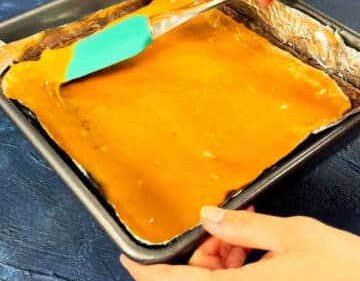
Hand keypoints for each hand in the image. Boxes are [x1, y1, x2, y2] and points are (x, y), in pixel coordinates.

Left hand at [121, 206, 359, 279]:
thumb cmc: (342, 268)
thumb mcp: (291, 235)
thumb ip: (244, 227)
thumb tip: (207, 215)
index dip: (148, 274)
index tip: (127, 258)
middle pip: (198, 276)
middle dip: (204, 246)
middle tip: (224, 221)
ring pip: (217, 276)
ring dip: (223, 249)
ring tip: (244, 225)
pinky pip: (236, 279)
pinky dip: (238, 257)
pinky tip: (252, 240)